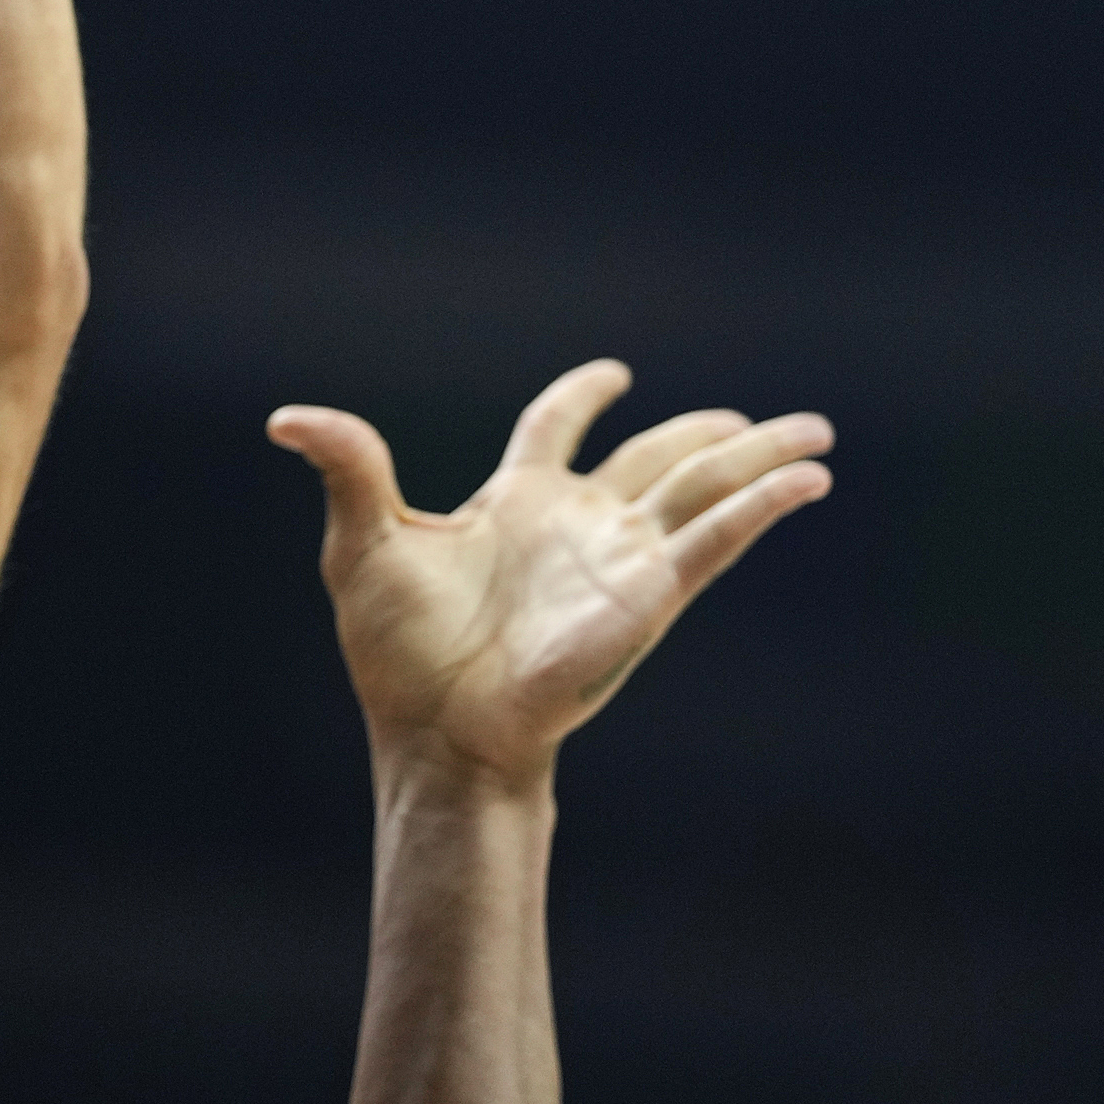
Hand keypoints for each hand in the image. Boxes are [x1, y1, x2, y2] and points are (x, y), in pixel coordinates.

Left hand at [270, 361, 831, 789]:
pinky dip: (761, 506)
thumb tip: (285, 418)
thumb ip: (349, 467)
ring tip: (818, 433)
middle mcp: (577, 524)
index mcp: (514, 502)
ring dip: (760, 455)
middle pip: (660, 456)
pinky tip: (805, 483)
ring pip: (703, 486)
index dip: (580, 400)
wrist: (440, 729)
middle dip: (713, 431)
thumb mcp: (364, 543)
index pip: (555, 431)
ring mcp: (620, 558)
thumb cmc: (399, 653)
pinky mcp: (650, 595)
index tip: (613, 374)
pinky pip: (716, 538)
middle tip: (762, 412)